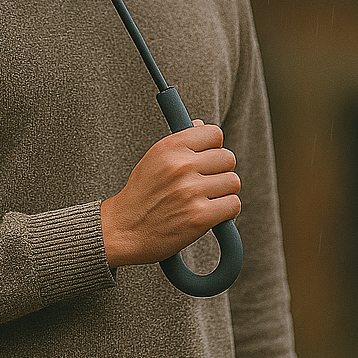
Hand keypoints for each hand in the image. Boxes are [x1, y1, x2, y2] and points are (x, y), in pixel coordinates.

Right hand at [100, 121, 240, 268]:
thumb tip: (202, 126)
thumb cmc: (140, 196)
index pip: (214, 134)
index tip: (208, 159)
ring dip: (224, 193)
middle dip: (220, 172)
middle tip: (207, 183)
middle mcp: (181, 166)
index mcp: (170, 147)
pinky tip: (211, 214)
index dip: (214, 147)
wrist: (123, 230)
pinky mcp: (200, 217)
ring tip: (206, 199)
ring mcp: (191, 191)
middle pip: (228, 158)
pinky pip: (233, 205)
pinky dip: (226, 212)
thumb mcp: (153, 159)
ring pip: (233, 182)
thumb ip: (180, 143)